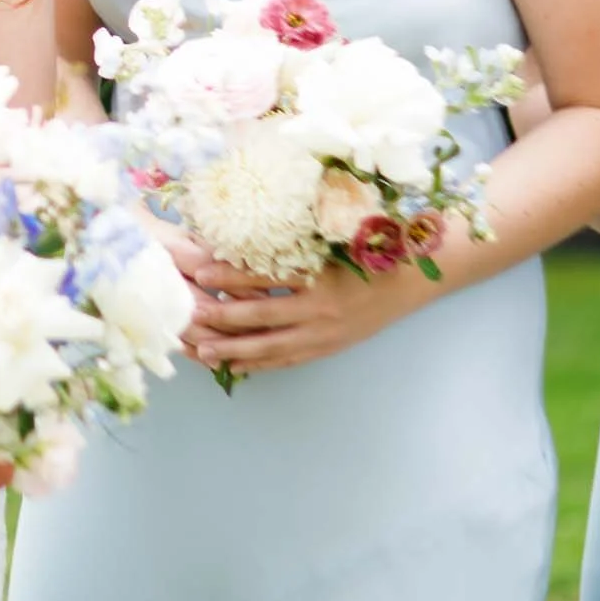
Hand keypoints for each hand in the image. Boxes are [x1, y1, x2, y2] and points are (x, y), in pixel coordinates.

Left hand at [183, 258, 434, 377]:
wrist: (408, 282)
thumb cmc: (366, 252)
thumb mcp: (331, 241)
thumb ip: (293, 241)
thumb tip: (244, 234)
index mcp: (320, 275)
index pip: (267, 277)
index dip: (232, 275)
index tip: (201, 272)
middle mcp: (320, 308)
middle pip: (263, 316)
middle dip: (224, 318)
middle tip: (191, 318)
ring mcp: (324, 333)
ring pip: (272, 346)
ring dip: (236, 350)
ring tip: (204, 351)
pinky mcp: (327, 348)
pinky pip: (288, 360)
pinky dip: (261, 364)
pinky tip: (236, 367)